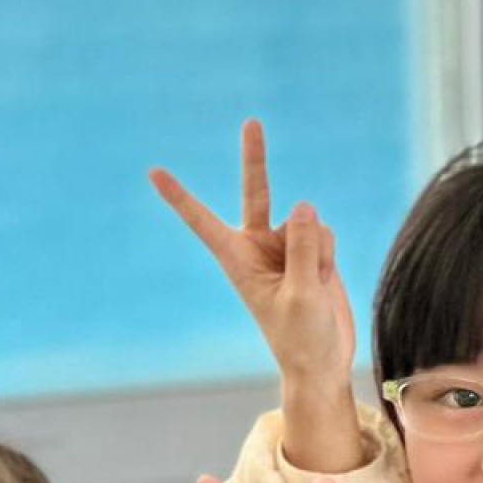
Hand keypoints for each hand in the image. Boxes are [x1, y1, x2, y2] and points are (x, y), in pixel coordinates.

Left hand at [149, 118, 363, 473]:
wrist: (323, 360)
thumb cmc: (301, 338)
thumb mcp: (300, 295)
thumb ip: (301, 248)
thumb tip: (303, 204)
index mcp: (238, 261)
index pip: (203, 222)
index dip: (180, 197)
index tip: (154, 171)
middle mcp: (257, 247)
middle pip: (257, 192)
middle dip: (255, 158)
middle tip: (251, 121)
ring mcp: (284, 246)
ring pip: (307, 222)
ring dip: (318, 249)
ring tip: (314, 284)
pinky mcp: (309, 250)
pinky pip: (323, 232)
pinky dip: (329, 254)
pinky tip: (324, 279)